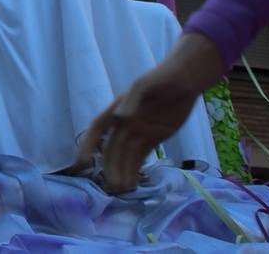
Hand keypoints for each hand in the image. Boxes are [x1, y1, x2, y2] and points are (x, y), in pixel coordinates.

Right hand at [71, 33, 222, 191]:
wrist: (184, 80)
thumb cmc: (161, 78)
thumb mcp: (146, 84)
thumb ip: (132, 100)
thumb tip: (120, 117)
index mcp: (116, 110)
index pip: (97, 130)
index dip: (88, 146)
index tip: (84, 163)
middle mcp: (123, 124)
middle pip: (112, 149)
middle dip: (109, 167)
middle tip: (112, 187)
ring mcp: (137, 132)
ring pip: (125, 156)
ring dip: (121, 172)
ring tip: (122, 191)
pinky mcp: (152, 138)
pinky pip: (141, 157)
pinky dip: (136, 170)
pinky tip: (134, 184)